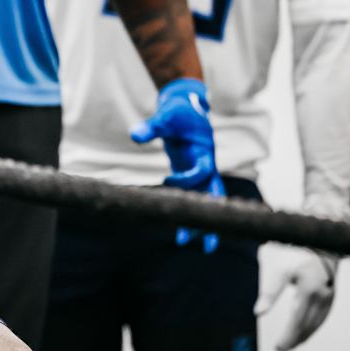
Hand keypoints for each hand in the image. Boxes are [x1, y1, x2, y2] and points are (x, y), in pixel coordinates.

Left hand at [131, 78, 224, 251]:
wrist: (185, 106)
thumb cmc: (178, 111)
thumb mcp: (165, 115)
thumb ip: (151, 126)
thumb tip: (135, 135)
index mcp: (204, 150)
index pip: (203, 170)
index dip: (188, 178)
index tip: (166, 180)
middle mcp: (206, 164)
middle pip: (214, 194)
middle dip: (211, 216)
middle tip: (208, 243)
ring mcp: (199, 170)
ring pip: (204, 200)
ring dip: (200, 221)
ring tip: (192, 244)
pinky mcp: (190, 173)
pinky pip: (192, 197)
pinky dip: (186, 211)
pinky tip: (182, 234)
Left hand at [255, 249, 336, 350]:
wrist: (318, 238)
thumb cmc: (293, 250)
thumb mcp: (276, 266)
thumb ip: (269, 290)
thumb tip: (258, 312)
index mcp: (308, 289)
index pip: (296, 320)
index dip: (288, 336)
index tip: (278, 348)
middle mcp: (321, 295)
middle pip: (307, 325)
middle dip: (294, 339)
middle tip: (280, 349)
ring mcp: (329, 295)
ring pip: (316, 323)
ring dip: (303, 336)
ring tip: (289, 345)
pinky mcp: (331, 295)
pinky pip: (322, 317)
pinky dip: (311, 327)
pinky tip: (303, 332)